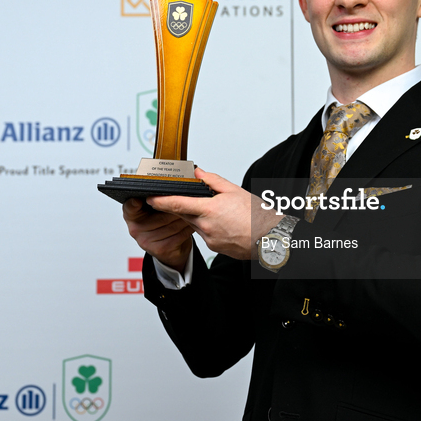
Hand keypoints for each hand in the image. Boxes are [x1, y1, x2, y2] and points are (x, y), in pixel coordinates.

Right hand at [122, 197, 194, 272]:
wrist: (170, 248)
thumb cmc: (162, 224)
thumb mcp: (154, 210)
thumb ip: (156, 199)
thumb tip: (169, 188)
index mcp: (131, 216)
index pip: (130, 207)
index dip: (134, 203)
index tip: (139, 199)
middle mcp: (136, 229)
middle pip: (161, 215)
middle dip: (178, 208)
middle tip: (189, 200)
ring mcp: (147, 241)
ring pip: (173, 225)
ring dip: (186, 217)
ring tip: (193, 210)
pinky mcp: (160, 249)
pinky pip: (179, 235)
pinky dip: (189, 228)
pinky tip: (193, 223)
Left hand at [146, 167, 281, 261]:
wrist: (271, 238)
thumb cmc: (258, 216)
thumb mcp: (235, 191)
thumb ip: (213, 181)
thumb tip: (198, 173)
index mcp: (209, 210)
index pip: (176, 204)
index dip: (160, 201)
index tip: (149, 197)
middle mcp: (206, 227)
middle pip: (185, 214)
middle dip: (184, 206)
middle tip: (193, 198)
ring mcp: (210, 239)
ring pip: (195, 224)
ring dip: (199, 216)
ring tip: (220, 211)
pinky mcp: (215, 248)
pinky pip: (205, 235)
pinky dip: (209, 227)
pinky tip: (224, 223)